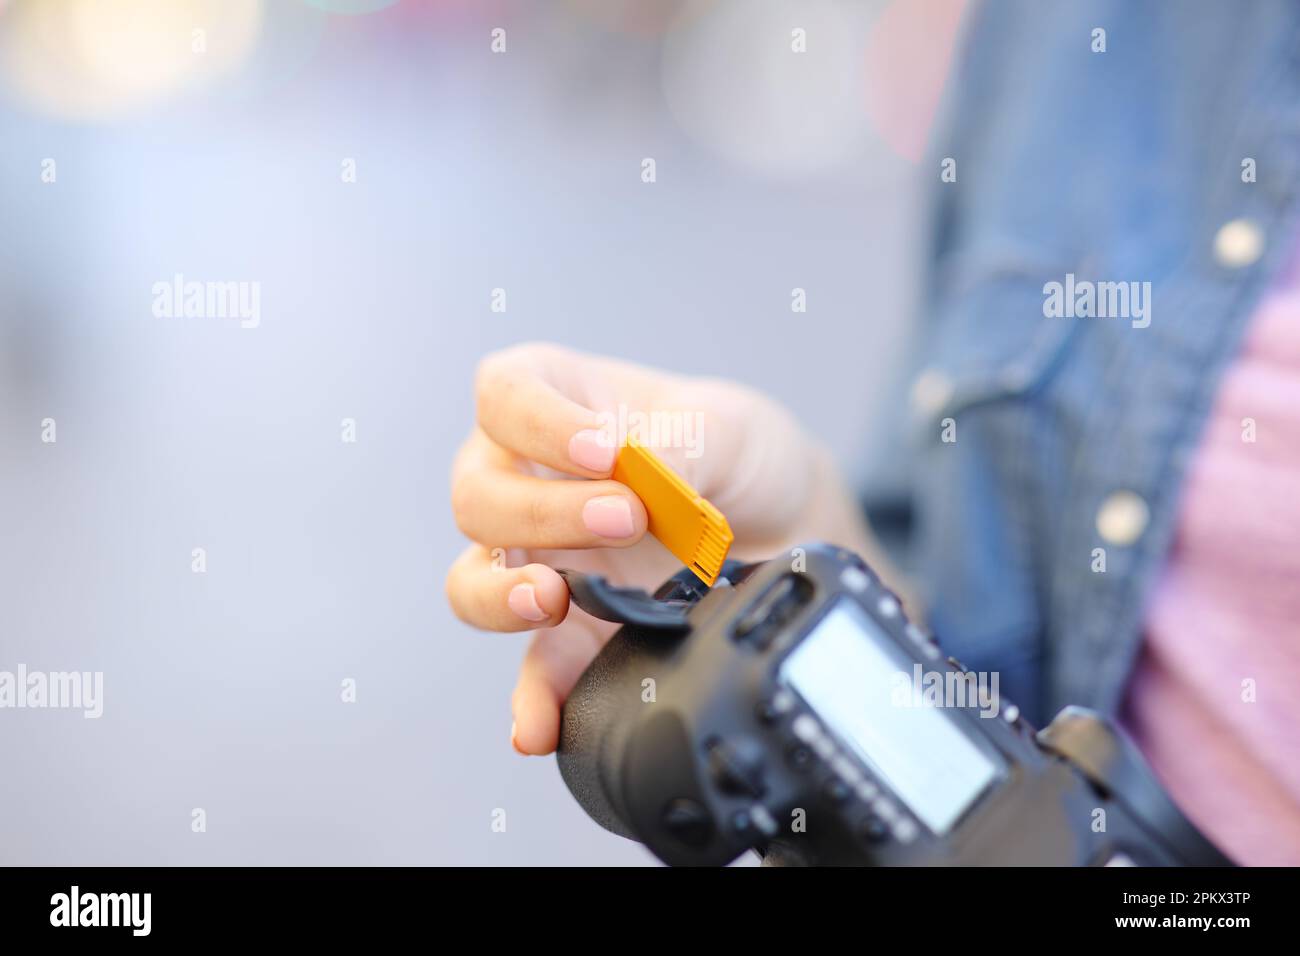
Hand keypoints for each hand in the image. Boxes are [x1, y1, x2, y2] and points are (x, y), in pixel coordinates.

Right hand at [446, 343, 884, 753]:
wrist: (781, 522)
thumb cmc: (735, 451)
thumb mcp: (727, 427)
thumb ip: (681, 446)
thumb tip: (642, 480)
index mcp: (555, 402)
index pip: (505, 395)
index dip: (539, 424)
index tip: (603, 450)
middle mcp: (527, 479)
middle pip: (478, 494)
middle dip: (543, 510)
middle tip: (627, 517)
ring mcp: (538, 558)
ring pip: (473, 580)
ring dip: (502, 595)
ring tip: (555, 599)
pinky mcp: (566, 631)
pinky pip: (530, 669)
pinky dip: (531, 699)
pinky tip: (540, 723)